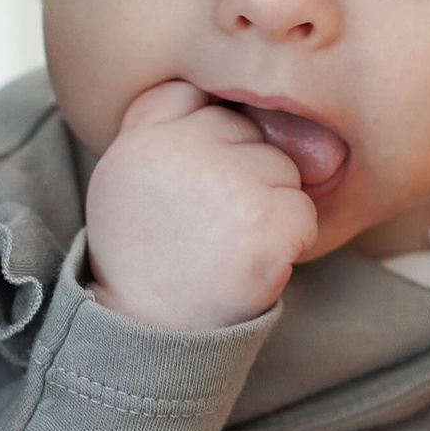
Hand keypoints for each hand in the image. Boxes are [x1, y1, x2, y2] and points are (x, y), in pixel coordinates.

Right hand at [84, 79, 318, 328]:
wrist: (147, 332)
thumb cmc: (144, 254)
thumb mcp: (126, 177)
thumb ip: (163, 127)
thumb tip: (231, 99)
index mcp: (144, 139)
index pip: (200, 98)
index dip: (212, 140)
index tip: (198, 183)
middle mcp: (182, 153)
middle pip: (250, 132)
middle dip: (246, 175)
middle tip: (212, 225)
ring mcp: (226, 186)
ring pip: (283, 169)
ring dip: (271, 208)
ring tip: (229, 245)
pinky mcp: (264, 224)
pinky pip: (303, 212)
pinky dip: (290, 241)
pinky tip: (252, 263)